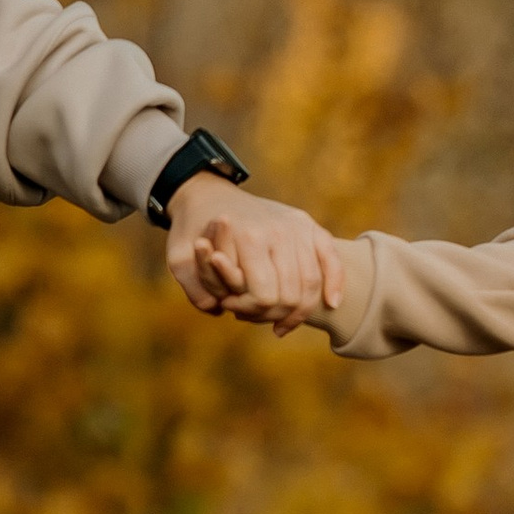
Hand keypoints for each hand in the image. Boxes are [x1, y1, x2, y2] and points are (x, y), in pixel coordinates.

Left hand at [164, 177, 344, 332]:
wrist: (208, 194)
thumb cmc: (192, 229)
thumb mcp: (179, 256)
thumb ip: (193, 286)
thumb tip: (217, 308)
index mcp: (248, 237)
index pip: (266, 296)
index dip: (251, 311)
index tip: (233, 310)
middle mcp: (279, 230)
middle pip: (292, 293)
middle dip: (273, 313)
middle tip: (254, 315)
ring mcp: (297, 226)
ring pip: (312, 282)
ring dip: (299, 308)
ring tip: (280, 319)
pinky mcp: (308, 225)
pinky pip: (331, 257)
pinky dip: (334, 282)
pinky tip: (331, 303)